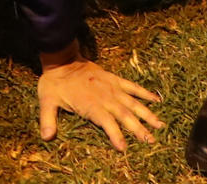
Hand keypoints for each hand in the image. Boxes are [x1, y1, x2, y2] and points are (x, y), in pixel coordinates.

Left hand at [37, 54, 162, 150]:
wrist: (61, 58)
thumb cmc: (54, 82)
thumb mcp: (47, 100)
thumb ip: (48, 119)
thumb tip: (46, 137)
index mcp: (91, 104)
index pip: (106, 123)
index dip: (115, 135)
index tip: (124, 148)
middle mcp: (105, 97)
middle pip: (125, 115)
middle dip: (138, 129)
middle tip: (152, 141)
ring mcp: (112, 87)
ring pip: (133, 102)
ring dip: (147, 114)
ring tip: (160, 125)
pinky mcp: (114, 79)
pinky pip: (132, 86)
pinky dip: (144, 93)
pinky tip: (156, 100)